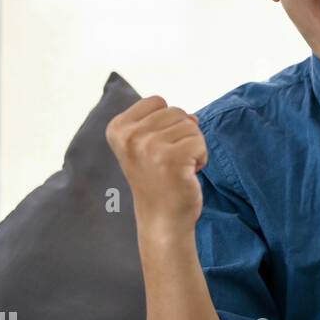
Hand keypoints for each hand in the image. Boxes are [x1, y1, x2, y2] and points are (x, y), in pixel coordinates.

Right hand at [106, 96, 207, 232]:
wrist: (162, 218)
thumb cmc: (158, 180)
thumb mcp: (148, 145)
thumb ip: (165, 123)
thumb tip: (193, 117)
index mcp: (118, 128)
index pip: (157, 101)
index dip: (166, 122)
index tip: (157, 147)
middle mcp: (129, 136)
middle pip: (176, 111)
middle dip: (182, 135)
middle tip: (170, 161)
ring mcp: (149, 147)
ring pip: (191, 126)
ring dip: (193, 147)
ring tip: (178, 167)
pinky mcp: (171, 159)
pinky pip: (200, 142)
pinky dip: (201, 157)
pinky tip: (187, 174)